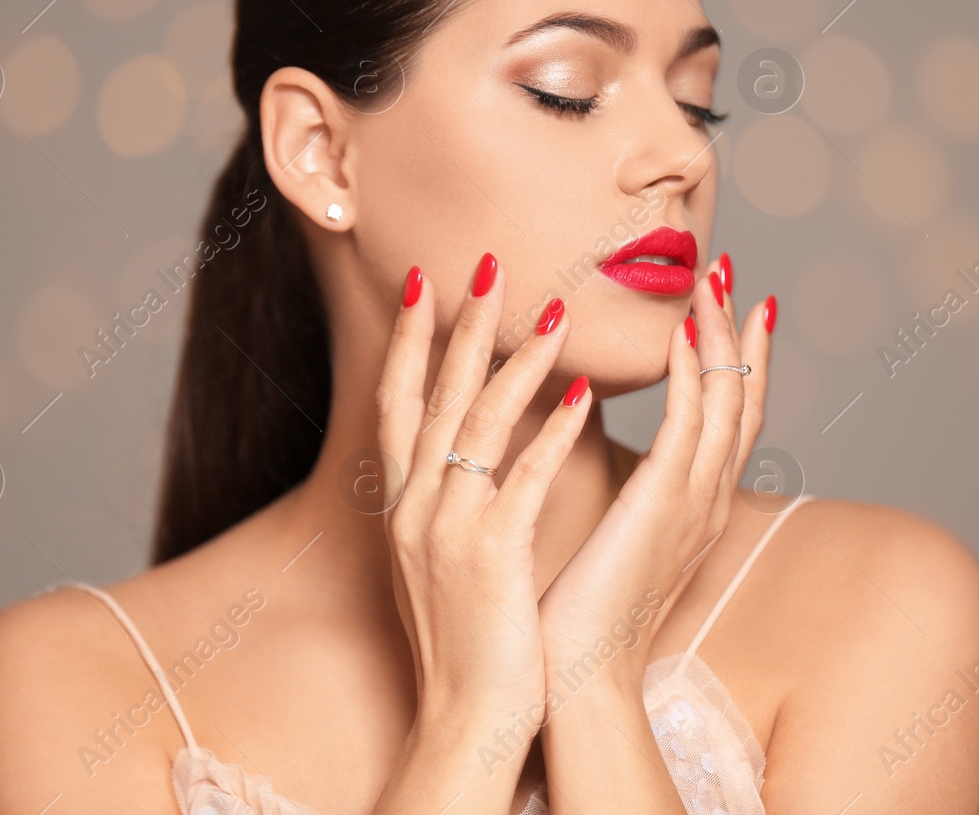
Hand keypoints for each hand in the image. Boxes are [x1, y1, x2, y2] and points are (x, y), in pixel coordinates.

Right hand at [377, 252, 592, 733]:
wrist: (466, 715)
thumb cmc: (467, 635)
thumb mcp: (442, 554)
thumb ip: (455, 495)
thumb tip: (483, 445)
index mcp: (403, 503)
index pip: (397, 401)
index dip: (407, 339)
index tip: (423, 283)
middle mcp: (414, 505)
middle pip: (434, 394)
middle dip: (461, 325)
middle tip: (488, 262)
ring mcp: (447, 529)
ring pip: (478, 423)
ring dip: (517, 361)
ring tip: (554, 310)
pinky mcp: (489, 556)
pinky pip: (524, 479)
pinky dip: (552, 433)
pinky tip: (582, 395)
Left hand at [536, 255, 773, 689]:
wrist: (575, 676)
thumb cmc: (578, 610)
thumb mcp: (608, 531)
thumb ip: (615, 483)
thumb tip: (588, 435)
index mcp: (689, 505)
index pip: (722, 415)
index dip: (729, 358)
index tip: (727, 305)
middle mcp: (703, 498)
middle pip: (740, 398)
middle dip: (739, 332)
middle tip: (733, 273)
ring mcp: (690, 502)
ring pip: (722, 399)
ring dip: (719, 335)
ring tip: (712, 280)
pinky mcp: (662, 506)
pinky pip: (687, 424)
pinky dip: (690, 374)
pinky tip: (682, 331)